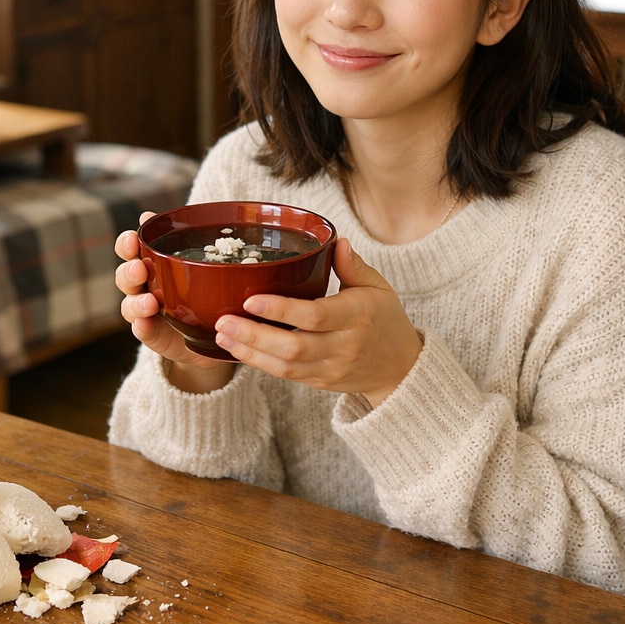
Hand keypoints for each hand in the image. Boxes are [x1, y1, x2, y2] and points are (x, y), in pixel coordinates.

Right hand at [114, 213, 234, 390]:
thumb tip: (198, 217)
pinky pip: (142, 331)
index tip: (133, 238)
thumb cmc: (205, 292)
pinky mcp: (153, 335)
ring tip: (149, 302)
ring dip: (136, 302)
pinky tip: (145, 324)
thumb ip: (196, 243)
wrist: (212, 335)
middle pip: (125, 276)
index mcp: (152, 265)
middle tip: (140, 268)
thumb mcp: (206, 265)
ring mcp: (146, 313)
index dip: (126, 243)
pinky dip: (142, 327)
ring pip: (129, 305)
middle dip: (129, 270)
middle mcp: (144, 287)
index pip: (130, 250)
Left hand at [212, 237, 421, 406]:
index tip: (251, 299)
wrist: (400, 368)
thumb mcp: (377, 286)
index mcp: (358, 316)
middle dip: (254, 335)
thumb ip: (353, 265)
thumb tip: (336, 240)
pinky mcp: (320, 383)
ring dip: (250, 352)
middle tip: (223, 321)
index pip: (316, 315)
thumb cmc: (384, 319)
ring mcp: (331, 369)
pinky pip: (286, 376)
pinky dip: (260, 364)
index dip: (282, 310)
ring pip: (286, 366)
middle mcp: (344, 346)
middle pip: (295, 346)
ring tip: (223, 335)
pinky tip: (238, 349)